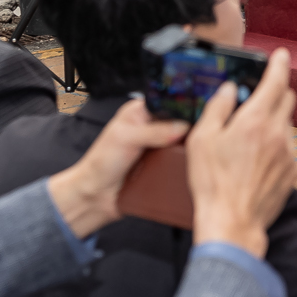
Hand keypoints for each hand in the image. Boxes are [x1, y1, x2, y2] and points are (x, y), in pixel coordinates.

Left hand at [48, 95, 190, 236]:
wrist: (97, 194)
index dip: (183, 107)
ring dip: (186, 148)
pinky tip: (189, 165)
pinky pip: (178, 160)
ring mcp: (158, 145)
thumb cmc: (101, 162)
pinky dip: (183, 163)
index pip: (168, 102)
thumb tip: (181, 127)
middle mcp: (151, 126)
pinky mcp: (162, 164)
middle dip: (188, 129)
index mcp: (140, 111)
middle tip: (199, 135)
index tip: (198, 115)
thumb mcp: (126, 138)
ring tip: (197, 151)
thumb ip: (154, 131)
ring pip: (182, 142)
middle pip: (179, 121)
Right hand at [184, 50, 295, 257]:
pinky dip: (275, 147)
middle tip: (256, 98)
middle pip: (287, 100)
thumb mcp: (201, 140)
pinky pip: (287, 149)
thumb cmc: (212, 184)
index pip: (275, 82)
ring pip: (286, 126)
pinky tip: (254, 162)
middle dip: (275, 92)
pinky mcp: (293, 173)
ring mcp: (289, 154)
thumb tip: (228, 90)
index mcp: (255, 121)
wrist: (232, 223)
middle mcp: (278, 134)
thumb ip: (217, 108)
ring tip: (247, 140)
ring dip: (272, 123)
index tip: (282, 55)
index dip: (279, 64)